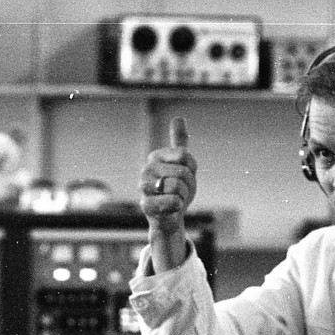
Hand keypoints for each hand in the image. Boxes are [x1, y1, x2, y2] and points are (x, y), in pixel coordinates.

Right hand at [140, 117, 198, 239]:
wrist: (170, 216)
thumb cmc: (177, 189)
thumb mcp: (183, 163)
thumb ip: (180, 141)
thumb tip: (178, 117)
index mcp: (156, 156)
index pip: (185, 155)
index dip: (191, 169)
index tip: (184, 176)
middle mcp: (147, 169)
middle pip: (182, 172)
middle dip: (188, 185)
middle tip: (180, 192)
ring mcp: (144, 187)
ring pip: (177, 186)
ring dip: (183, 197)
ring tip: (175, 200)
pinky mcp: (145, 205)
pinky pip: (172, 201)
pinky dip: (177, 207)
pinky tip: (170, 209)